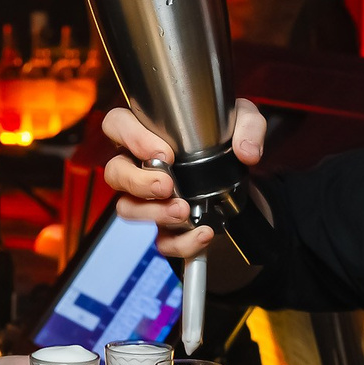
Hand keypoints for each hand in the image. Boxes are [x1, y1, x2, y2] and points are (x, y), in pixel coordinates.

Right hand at [103, 100, 266, 260]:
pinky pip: (162, 241)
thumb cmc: (226, 143)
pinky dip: (182, 242)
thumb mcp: (243, 122)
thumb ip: (248, 127)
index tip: (164, 152)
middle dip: (137, 181)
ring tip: (183, 210)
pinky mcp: (166, 228)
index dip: (132, 138)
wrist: (240, 184)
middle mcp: (140, 166)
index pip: (117, 125)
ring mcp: (148, 200)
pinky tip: (202, 232)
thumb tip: (247, 151)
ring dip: (153, 212)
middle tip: (166, 184)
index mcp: (148, 134)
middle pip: (115, 172)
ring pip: (127, 208)